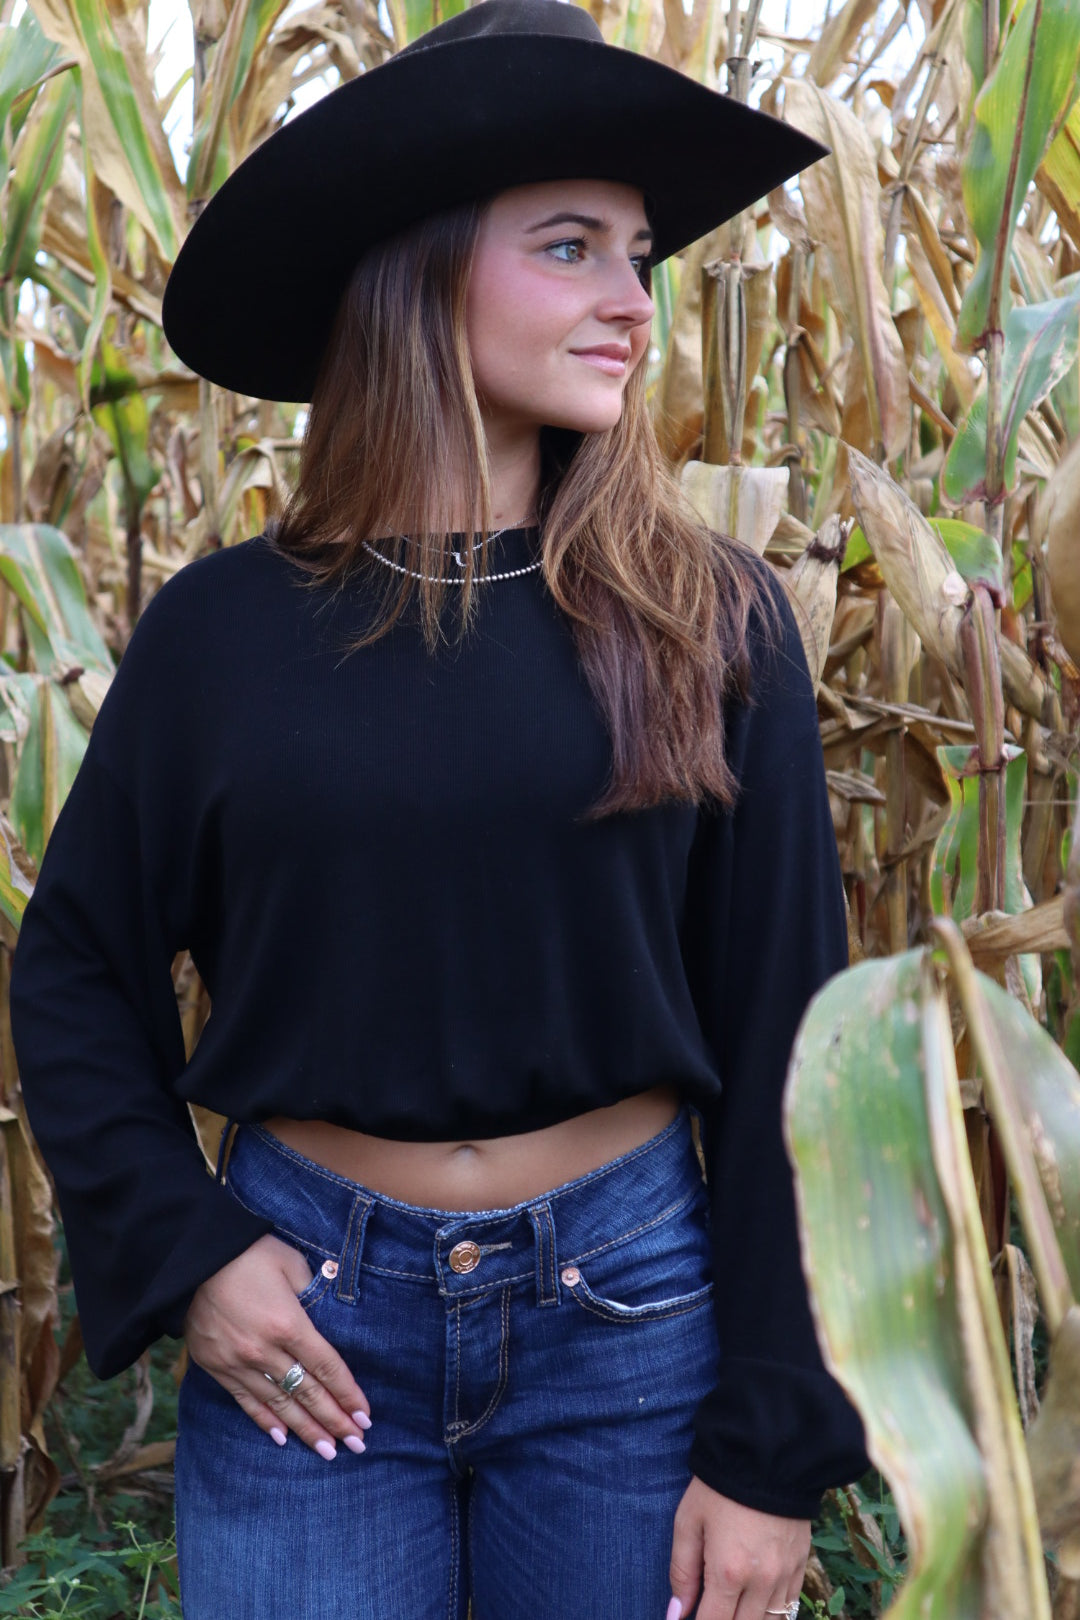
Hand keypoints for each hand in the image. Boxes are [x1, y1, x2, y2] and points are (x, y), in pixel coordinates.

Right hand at [183, 1233, 372, 1457]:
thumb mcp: (290, 1263)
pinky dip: (266, 1422)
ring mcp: (239, 1364)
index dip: (348, 1394)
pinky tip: (283, 1439)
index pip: (327, 1367)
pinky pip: (247, 1402)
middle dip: (334, 1421)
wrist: (190, 1261)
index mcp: (289, 1324)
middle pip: (308, 1393)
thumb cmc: (248, 1254)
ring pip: (280, 1405)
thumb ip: (314, 1291)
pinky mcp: (218, 1369)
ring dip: (306, 1430)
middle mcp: (265, 1351)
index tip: (365, 1417)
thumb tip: (331, 1312)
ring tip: (328, 1451)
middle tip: (357, 1444)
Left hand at [667, 1476, 808, 1619]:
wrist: (767, 1454)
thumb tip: (677, 1612)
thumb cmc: (719, 1486)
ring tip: (731, 1604)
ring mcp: (785, 1576)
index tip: (688, 1618)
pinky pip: (788, 1607)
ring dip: (747, 1619)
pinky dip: (772, 1613)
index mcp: (728, 1572)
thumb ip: (681, 1571)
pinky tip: (755, 1604)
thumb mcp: (688, 1521)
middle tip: (709, 1606)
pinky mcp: (801, 1565)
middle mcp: (761, 1583)